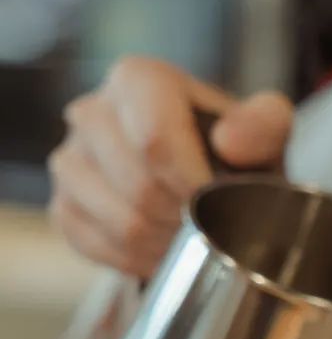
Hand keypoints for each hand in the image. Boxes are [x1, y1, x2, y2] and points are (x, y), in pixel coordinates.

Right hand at [48, 56, 293, 277]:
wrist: (201, 179)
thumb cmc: (233, 153)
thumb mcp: (263, 133)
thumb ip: (264, 125)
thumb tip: (230, 141)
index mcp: (138, 79)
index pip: (154, 138)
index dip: (192, 181)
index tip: (220, 200)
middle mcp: (91, 112)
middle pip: (139, 185)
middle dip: (185, 216)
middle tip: (213, 224)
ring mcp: (69, 160)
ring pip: (121, 222)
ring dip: (167, 242)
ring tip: (193, 238)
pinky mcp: (62, 206)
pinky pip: (98, 246)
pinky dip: (140, 259)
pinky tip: (164, 249)